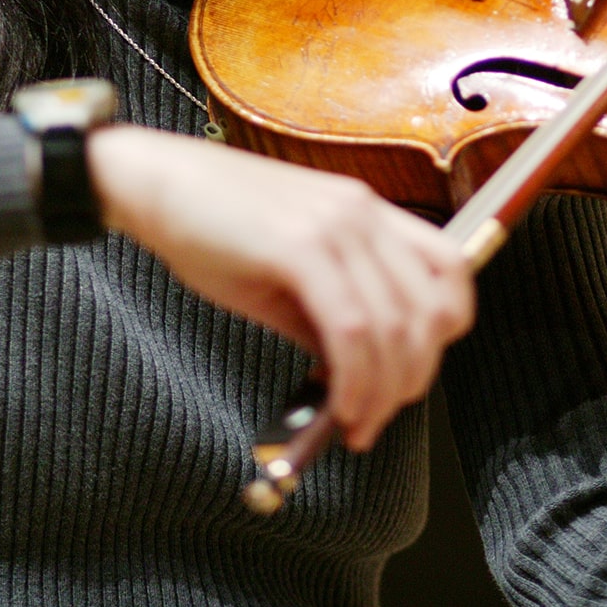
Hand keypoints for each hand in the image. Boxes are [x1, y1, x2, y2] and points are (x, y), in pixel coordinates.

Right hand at [85, 125, 474, 451]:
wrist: (155, 184)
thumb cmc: (210, 227)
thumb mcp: (287, 271)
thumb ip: (330, 316)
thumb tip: (357, 374)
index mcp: (368, 212)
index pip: (450, 272)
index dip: (444, 334)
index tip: (410, 375)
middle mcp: (363, 213)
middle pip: (431, 310)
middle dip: (413, 379)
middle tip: (379, 416)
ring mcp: (336, 226)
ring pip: (395, 328)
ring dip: (383, 392)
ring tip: (356, 422)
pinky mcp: (301, 247)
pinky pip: (352, 330)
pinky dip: (354, 380)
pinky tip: (338, 405)